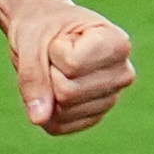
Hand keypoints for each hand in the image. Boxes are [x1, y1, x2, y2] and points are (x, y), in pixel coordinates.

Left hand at [9, 1, 133, 135]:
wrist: (43, 30)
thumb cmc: (41, 28)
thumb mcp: (30, 42)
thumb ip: (33, 77)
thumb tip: (39, 119)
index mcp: (118, 44)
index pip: (72, 65)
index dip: (54, 51)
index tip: (61, 38)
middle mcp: (123, 74)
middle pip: (68, 93)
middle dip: (48, 73)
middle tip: (54, 56)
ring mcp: (111, 98)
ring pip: (63, 111)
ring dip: (46, 90)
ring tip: (57, 68)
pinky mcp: (94, 116)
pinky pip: (59, 126)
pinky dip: (44, 109)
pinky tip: (53, 88)